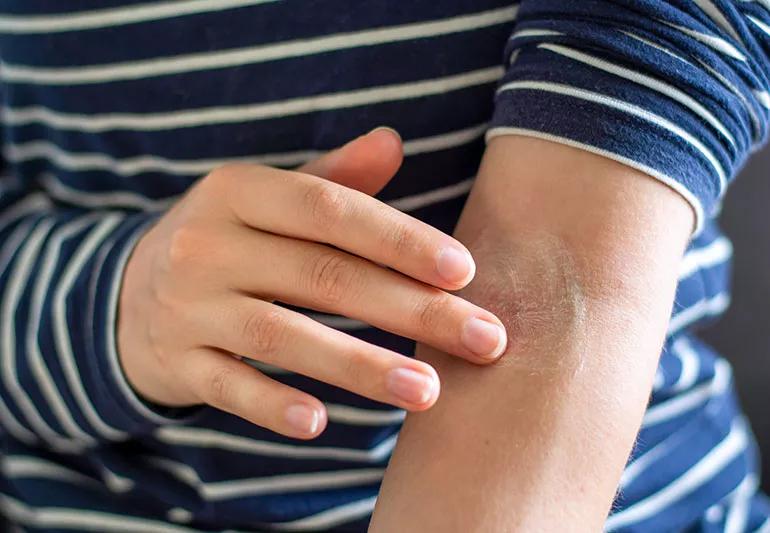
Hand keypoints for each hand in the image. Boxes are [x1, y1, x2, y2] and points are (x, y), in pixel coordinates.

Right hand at [117, 128, 506, 438]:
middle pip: (322, 277)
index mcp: (238, 192)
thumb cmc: (229, 241)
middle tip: (483, 340)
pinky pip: (227, 387)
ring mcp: (187, 306)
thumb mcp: (266, 200)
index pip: (329, 210)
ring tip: (429, 391)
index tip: (464, 271)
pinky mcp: (176, 362)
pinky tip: (322, 426)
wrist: (129, 293)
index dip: (398, 238)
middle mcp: (208, 244)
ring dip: (360, 367)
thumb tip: (395, 141)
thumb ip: (332, 178)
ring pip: (282, 336)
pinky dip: (272, 405)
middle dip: (411, 310)